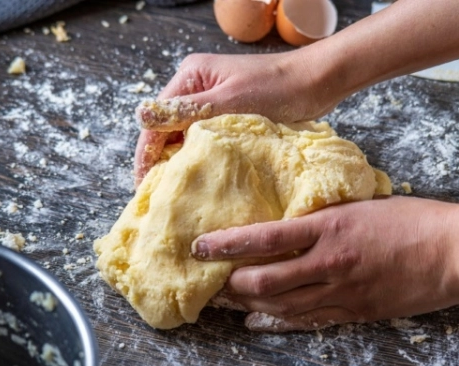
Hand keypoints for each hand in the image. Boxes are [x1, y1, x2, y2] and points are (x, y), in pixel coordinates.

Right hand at [134, 51, 342, 184]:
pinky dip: (202, 157)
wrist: (317, 82)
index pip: (157, 120)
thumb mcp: (229, 100)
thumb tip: (141, 116)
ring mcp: (213, 101)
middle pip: (167, 128)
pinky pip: (206, 139)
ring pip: (186, 136)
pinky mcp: (229, 114)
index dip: (146, 153)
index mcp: (190, 76)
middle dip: (161, 160)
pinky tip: (201, 178)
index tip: (143, 185)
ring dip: (182, 161)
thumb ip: (187, 110)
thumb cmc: (278, 87)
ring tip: (176, 193)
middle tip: (158, 196)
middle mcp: (196, 87)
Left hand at [191, 196, 458, 331]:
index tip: (201, 246)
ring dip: (249, 305)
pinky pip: (308, 321)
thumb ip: (325, 217)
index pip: (265, 237)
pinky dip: (279, 322)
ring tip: (227, 302)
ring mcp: (342, 292)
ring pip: (281, 306)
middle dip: (231, 284)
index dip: (227, 244)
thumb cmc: (413, 220)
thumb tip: (293, 221)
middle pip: (264, 280)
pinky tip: (259, 321)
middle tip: (211, 281)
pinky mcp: (356, 312)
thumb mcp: (361, 205)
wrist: (454, 252)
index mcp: (329, 227)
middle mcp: (329, 262)